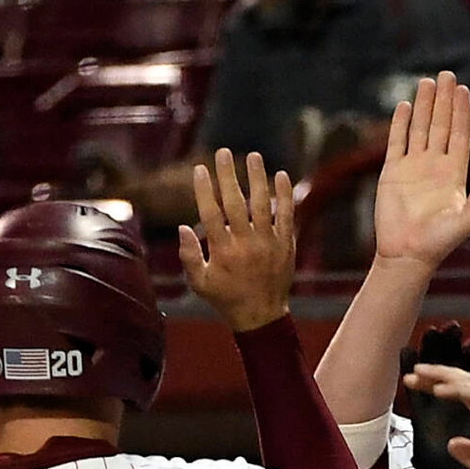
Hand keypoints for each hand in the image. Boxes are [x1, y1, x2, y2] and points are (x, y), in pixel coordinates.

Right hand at [177, 147, 296, 332]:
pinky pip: (286, 214)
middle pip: (234, 202)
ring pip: (261, 203)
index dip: (204, 190)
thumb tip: (183, 227)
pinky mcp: (285, 243)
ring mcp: (267, 243)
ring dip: (257, 177)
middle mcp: (245, 244)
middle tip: (222, 153)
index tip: (199, 169)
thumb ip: (189, 256)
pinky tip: (281, 175)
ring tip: (252, 156)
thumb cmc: (226, 299)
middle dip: (227, 175)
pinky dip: (285, 194)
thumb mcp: (200, 283)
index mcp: (222, 252)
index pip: (211, 214)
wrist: (261, 316)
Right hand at [371, 73, 469, 272]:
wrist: (407, 256)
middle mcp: (434, 166)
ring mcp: (412, 168)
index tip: (463, 89)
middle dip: (443, 100)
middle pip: (440, 125)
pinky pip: (396, 142)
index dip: (462, 111)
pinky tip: (405, 106)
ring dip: (424, 105)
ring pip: (419, 129)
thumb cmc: (440, 243)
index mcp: (454, 173)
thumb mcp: (469, 218)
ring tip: (427, 82)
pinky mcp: (392, 174)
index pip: (460, 134)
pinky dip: (400, 124)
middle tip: (446, 74)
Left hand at [400, 359, 469, 468]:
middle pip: (465, 383)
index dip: (443, 387)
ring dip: (442, 377)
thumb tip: (453, 444)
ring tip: (419, 372)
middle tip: (414, 371)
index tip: (420, 385)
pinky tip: (439, 388)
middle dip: (438, 375)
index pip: (465, 395)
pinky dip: (457, 391)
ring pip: (469, 384)